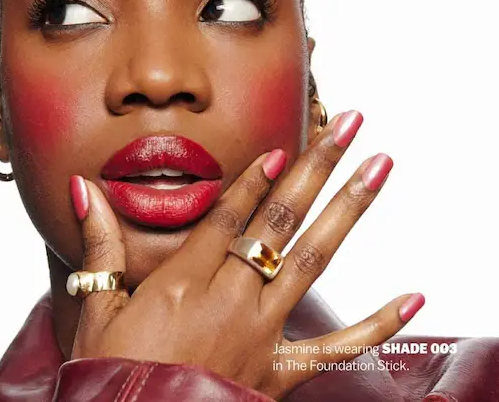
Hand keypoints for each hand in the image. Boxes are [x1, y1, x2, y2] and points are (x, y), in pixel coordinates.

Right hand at [68, 111, 422, 399]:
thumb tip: (84, 188)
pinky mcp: (278, 373)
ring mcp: (260, 334)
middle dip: (318, 166)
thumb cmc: (112, 374)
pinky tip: (415, 298)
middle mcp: (230, 298)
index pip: (230, 214)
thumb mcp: (95, 307)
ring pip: (313, 261)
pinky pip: (338, 350)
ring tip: (379, 168)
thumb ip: (98, 242)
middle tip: (350, 124)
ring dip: (349, 209)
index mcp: (184, 280)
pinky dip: (379, 326)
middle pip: (281, 220)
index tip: (287, 144)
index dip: (258, 177)